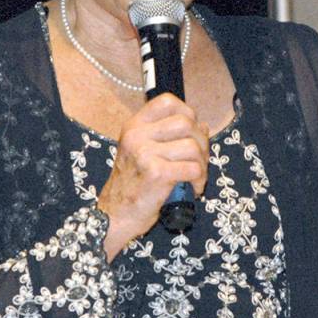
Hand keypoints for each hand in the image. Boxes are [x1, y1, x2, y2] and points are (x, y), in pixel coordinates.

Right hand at [96, 93, 208, 258]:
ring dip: (202, 164)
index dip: (187, 113)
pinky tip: (192, 188)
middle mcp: (137, 135)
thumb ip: (168, 135)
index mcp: (134, 125)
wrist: (115, 215)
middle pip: (186, 123)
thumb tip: (202, 125)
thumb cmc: (133, 185)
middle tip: (198, 160)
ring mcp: (145, 153)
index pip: (168, 101)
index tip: (190, 132)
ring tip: (195, 177)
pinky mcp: (156, 174)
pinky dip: (199, 180)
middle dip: (201, 142)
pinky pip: (193, 168)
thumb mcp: (142, 151)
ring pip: (192, 147)